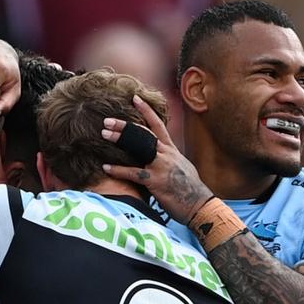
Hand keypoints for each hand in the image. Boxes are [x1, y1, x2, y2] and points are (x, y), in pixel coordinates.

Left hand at [100, 95, 212, 223]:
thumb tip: (162, 156)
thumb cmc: (190, 189)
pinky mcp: (156, 181)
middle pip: (143, 133)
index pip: (158, 124)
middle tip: (107, 120)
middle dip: (125, 125)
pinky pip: (134, 172)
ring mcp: (161, 166)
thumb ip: (170, 159)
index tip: (134, 98)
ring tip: (104, 134)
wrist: (200, 205)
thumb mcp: (182, 168)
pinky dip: (119, 170)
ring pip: (138, 146)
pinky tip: (106, 167)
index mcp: (171, 150)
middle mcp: (166, 154)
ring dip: (120, 139)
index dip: (146, 110)